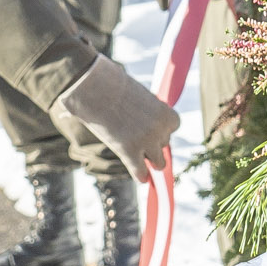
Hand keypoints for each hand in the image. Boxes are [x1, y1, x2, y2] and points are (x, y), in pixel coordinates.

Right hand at [56, 55, 177, 177]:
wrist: (94, 88)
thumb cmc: (114, 88)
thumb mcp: (140, 98)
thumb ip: (150, 114)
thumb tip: (154, 137)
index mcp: (166, 114)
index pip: (172, 126)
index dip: (160, 126)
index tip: (148, 124)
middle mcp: (160, 130)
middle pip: (163, 143)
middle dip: (152, 141)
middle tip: (135, 133)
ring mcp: (145, 142)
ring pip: (158, 162)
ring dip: (150, 160)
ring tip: (140, 157)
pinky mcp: (129, 152)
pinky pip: (140, 172)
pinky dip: (141, 176)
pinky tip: (142, 178)